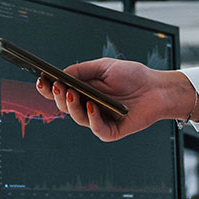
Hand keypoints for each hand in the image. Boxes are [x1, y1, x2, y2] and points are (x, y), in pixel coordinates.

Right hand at [33, 58, 198, 141]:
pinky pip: (97, 129)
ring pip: (77, 117)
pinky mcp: (110, 131)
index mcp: (83, 91)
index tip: (41, 80)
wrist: (157, 88)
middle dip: (58, 96)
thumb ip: (82, 70)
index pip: (59, 92)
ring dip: (72, 106)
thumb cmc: (132, 76)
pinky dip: (92, 118)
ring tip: (72, 93)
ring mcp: (98, 120)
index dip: (48, 88)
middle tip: (57, 86)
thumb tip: (61, 75)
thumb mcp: (104, 67)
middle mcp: (87, 106)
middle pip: (64, 106)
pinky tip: (92, 107)